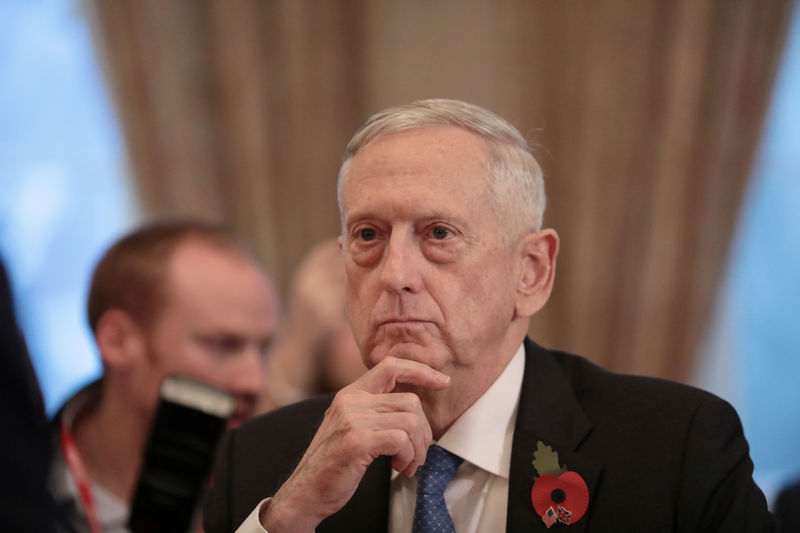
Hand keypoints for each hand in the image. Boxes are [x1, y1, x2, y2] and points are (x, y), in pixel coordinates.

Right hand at [260, 357, 449, 532]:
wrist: (305, 492)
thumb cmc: (332, 463)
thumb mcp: (351, 426)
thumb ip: (374, 411)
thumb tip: (413, 407)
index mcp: (350, 394)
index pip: (391, 366)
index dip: (420, 371)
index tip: (441, 382)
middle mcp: (351, 401)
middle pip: (410, 401)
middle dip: (424, 431)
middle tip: (417, 453)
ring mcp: (353, 419)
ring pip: (410, 420)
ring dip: (417, 448)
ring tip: (408, 463)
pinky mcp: (357, 441)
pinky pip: (401, 439)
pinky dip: (408, 456)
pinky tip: (399, 467)